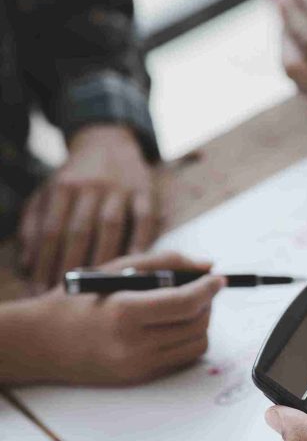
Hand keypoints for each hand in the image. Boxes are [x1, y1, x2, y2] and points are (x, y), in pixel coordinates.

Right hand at [19, 251, 222, 385]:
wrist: (43, 342)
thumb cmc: (79, 300)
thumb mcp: (118, 269)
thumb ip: (167, 263)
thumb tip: (208, 266)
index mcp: (125, 311)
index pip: (186, 303)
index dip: (208, 288)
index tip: (218, 279)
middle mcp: (133, 344)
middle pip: (197, 325)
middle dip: (207, 304)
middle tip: (199, 289)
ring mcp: (138, 366)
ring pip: (196, 344)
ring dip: (200, 323)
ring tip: (183, 307)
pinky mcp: (140, 378)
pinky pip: (182, 359)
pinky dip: (187, 340)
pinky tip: (171, 326)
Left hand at [20, 124, 158, 288]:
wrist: (108, 142)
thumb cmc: (74, 178)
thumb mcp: (47, 192)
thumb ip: (34, 223)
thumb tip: (27, 262)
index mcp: (63, 186)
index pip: (51, 230)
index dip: (45, 262)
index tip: (42, 290)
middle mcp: (90, 185)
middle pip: (79, 231)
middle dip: (71, 266)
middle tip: (68, 297)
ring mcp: (120, 188)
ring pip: (111, 226)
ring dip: (104, 258)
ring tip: (98, 288)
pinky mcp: (146, 191)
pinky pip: (144, 219)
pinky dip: (140, 242)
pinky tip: (135, 266)